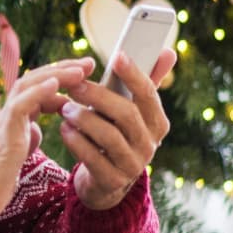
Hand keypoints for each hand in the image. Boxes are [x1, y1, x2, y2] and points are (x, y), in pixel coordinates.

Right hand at [0, 58, 94, 227]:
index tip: (83, 77)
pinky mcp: (3, 137)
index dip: (59, 81)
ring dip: (55, 74)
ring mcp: (2, 124)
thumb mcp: (14, 156)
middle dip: (62, 69)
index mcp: (10, 121)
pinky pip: (19, 107)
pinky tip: (56, 84)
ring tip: (79, 69)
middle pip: (32, 80)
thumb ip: (25, 139)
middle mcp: (5, 116)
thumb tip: (37, 130)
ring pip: (26, 86)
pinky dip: (38, 92)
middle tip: (88, 63)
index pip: (35, 91)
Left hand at [59, 49, 174, 210]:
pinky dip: (77, 142)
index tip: (117, 55)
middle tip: (74, 85)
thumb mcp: (133, 110)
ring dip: (84, 119)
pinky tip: (64, 129)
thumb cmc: (118, 133)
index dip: (134, 74)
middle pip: (127, 114)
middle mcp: (150, 144)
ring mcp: (132, 165)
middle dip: (98, 97)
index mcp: (157, 122)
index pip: (148, 94)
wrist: (107, 180)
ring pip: (109, 137)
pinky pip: (93, 159)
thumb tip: (168, 51)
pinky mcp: (112, 181)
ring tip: (65, 108)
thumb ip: (147, 82)